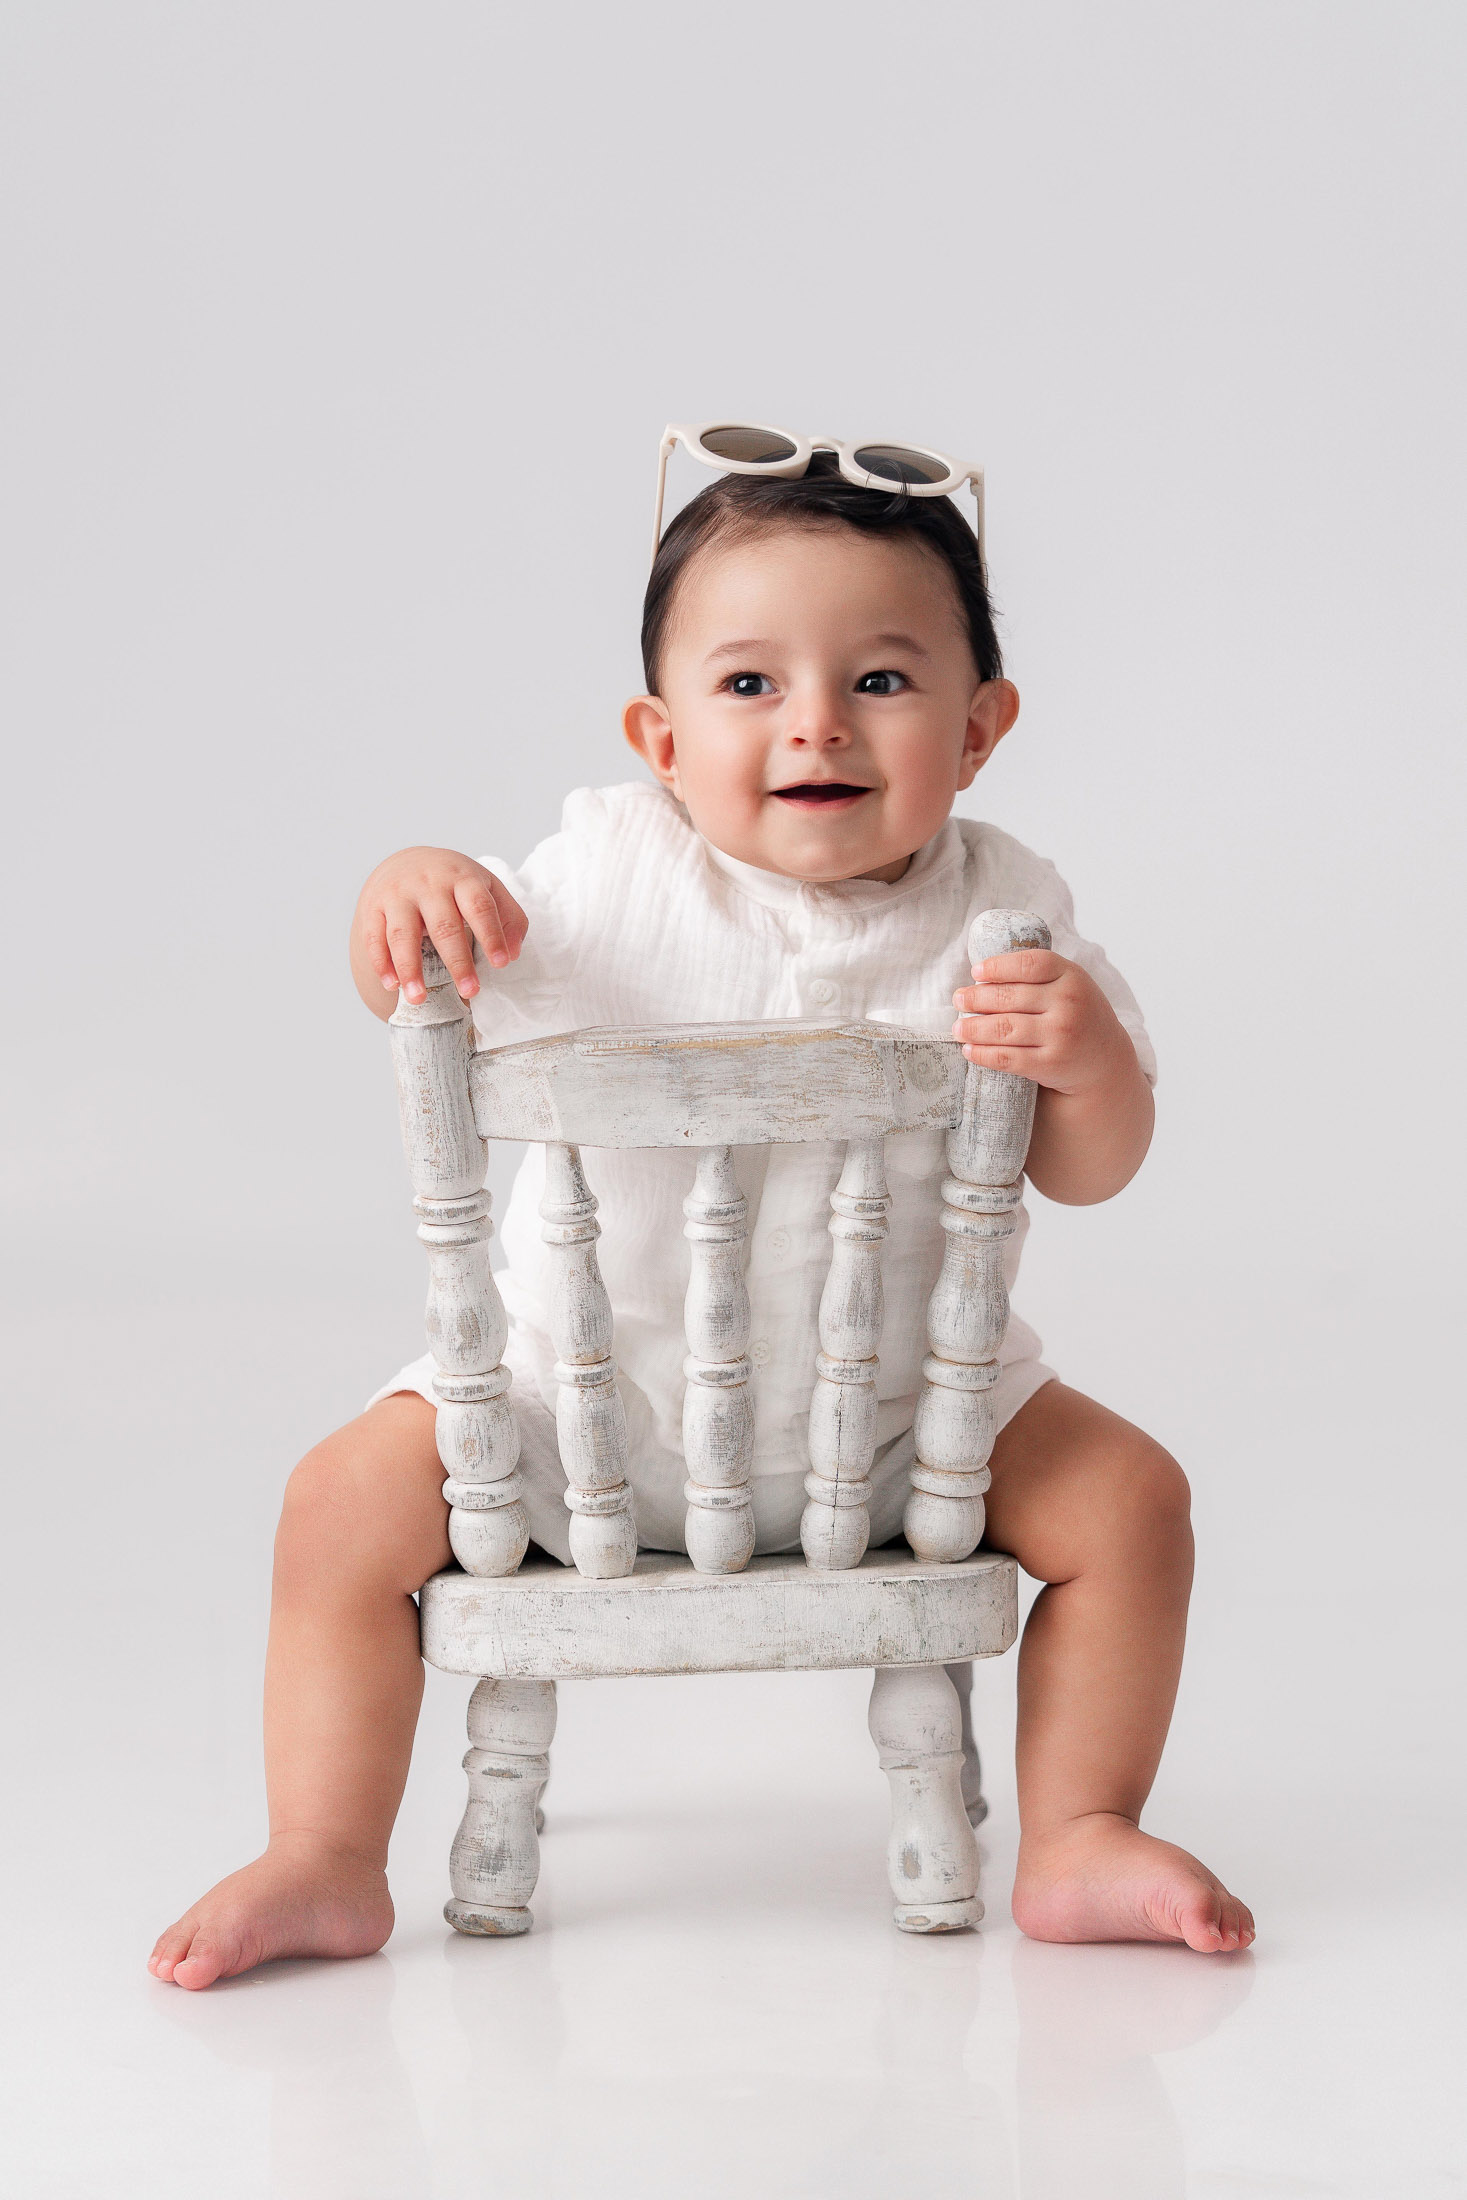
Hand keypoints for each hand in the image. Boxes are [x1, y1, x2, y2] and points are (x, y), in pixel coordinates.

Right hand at [352, 847, 526, 1008]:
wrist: (406, 863)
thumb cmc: (454, 885)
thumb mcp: (487, 888)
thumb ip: (509, 918)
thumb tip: (512, 954)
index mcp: (462, 878)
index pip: (479, 907)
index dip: (491, 935)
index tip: (501, 964)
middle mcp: (428, 883)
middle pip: (444, 925)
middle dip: (457, 961)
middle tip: (470, 991)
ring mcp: (398, 895)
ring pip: (403, 934)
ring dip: (410, 969)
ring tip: (419, 999)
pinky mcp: (374, 908)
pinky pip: (374, 938)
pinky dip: (382, 963)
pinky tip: (392, 985)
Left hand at [951, 948, 1128, 1093]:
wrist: (1105, 1060)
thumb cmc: (1077, 1015)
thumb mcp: (1070, 985)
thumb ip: (1039, 975)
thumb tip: (982, 973)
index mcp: (1071, 976)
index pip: (1029, 964)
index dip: (998, 966)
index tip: (976, 972)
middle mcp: (1068, 1003)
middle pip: (1008, 997)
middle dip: (975, 998)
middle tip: (958, 1000)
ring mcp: (1060, 1034)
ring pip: (1003, 1027)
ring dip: (972, 1028)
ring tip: (957, 1028)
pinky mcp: (1050, 1063)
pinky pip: (1007, 1057)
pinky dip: (982, 1054)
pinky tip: (969, 1050)